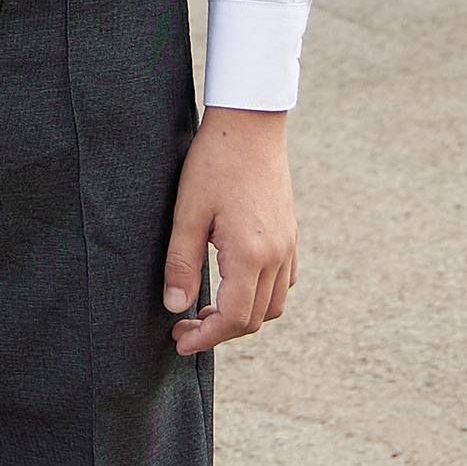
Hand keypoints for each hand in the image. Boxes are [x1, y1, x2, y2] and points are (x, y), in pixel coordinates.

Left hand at [164, 106, 296, 356]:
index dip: (206, 337)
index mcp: (250, 254)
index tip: (180, 340)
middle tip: (185, 326)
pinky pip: (285, 281)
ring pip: (275, 304)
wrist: (250, 124)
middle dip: (220, 331)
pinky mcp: (291, 234)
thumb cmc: (214, 163)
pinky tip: (234, 284)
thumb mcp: (187, 212)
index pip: (234, 318)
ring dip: (244, 316)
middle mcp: (277, 255)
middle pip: (256, 318)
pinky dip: (262, 295)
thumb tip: (176, 307)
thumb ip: (181, 263)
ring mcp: (288, 245)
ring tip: (208, 308)